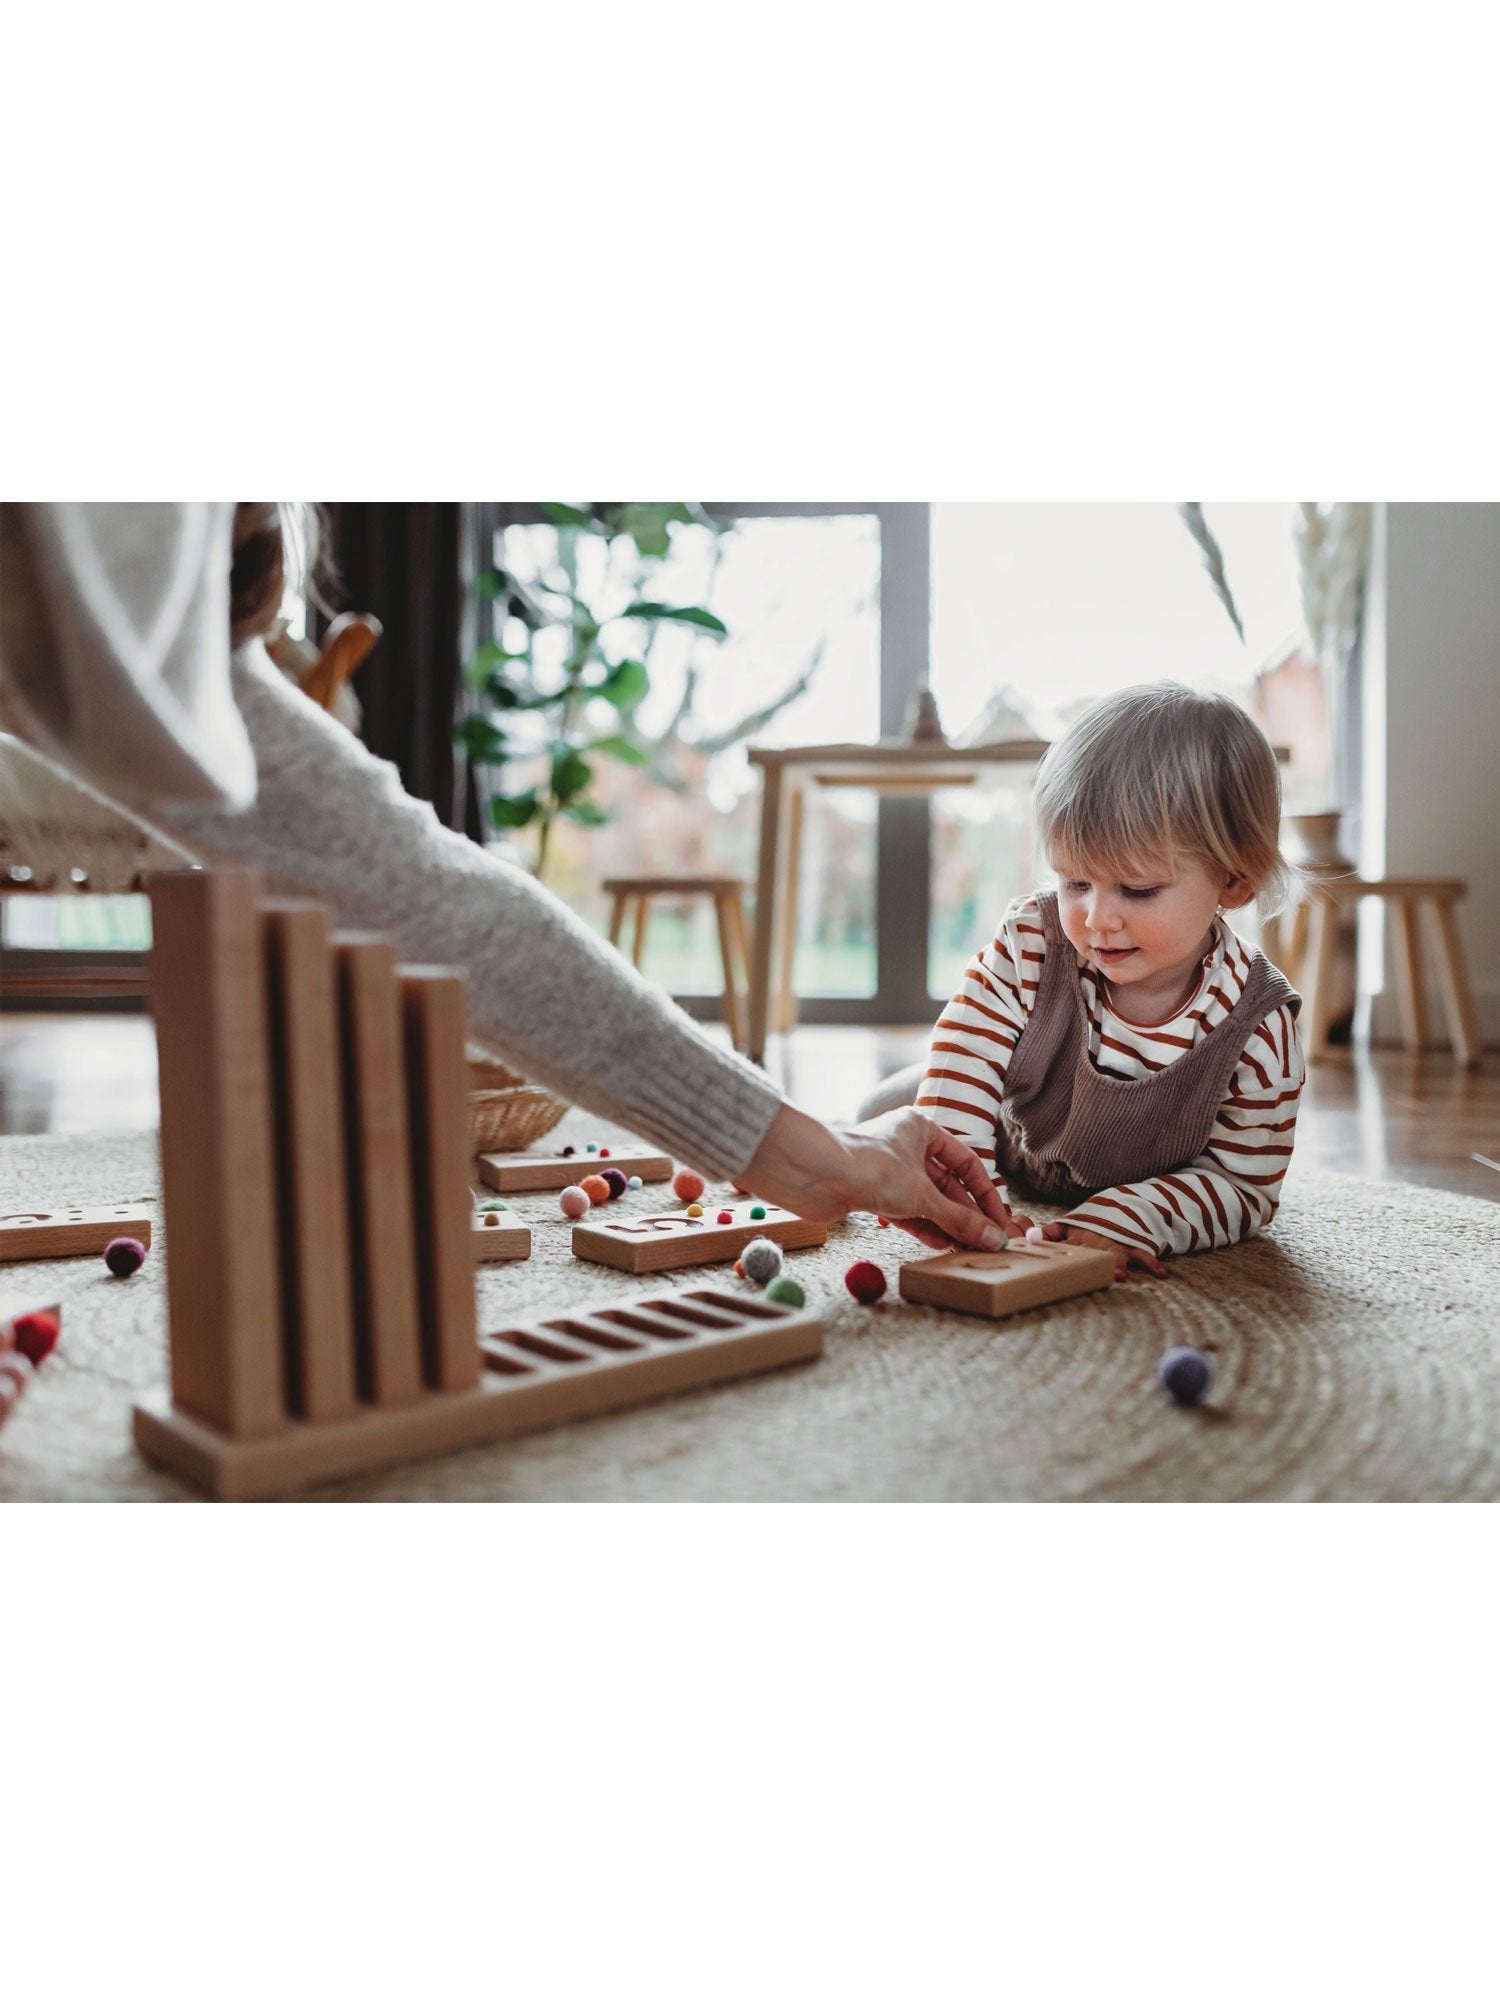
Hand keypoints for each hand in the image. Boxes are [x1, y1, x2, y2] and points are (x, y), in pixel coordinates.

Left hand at [741, 1102, 1024, 1252]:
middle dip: (966, 1214)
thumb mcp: (923, 1195)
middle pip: (947, 1184)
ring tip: (968, 1250)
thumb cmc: (868, 1166)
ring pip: (927, 1200)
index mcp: (922, 1129)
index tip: (999, 1220)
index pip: (966, 1162)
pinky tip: (942, 1245)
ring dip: (947, 1224)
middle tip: (986, 1242)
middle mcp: (906, 1146)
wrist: (812, 1174)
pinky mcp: (872, 1194)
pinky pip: (907, 1212)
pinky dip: (924, 1227)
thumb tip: (991, 1238)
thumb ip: (959, 1219)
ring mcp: (888, 1172)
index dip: (985, 1193)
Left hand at [1025, 1221, 1169, 1281]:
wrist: (1127, 1205)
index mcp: (1078, 1234)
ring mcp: (1117, 1242)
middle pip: (1091, 1251)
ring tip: (1120, 1275)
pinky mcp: (1135, 1245)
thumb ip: (1051, 1233)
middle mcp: (1096, 1239)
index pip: (1062, 1240)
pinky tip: (1161, 1274)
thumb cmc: (1094, 1223)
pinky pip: (1145, 1255)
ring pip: (1117, 1254)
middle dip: (1089, 1261)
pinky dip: (1153, 1264)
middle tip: (1085, 1272)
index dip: (1052, 1243)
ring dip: (1118, 1264)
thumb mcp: (1070, 1225)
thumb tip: (1031, 1239)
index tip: (1041, 1246)